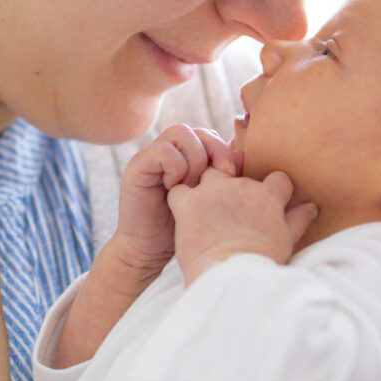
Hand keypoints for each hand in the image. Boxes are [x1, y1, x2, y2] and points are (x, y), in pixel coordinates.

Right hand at [115, 124, 241, 274]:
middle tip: (223, 176)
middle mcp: (170, 151)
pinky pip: (164, 151)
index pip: (212, 135)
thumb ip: (224, 177)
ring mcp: (152, 155)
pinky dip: (176, 168)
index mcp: (187, 156)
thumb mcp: (211, 200)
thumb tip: (242, 153)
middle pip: (199, 130)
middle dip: (216, 151)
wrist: (149, 250)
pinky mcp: (138, 165)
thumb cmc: (184, 228)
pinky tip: (174, 190)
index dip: (226, 150)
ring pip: (182, 133)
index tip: (235, 175)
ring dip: (195, 160)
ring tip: (192, 187)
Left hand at [168, 167, 317, 284]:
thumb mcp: (286, 240)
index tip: (265, 204)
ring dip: (207, 187)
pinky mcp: (188, 203)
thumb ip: (298, 219)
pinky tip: (182, 214)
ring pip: (209, 174)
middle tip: (230, 212)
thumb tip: (313, 206)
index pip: (277, 178)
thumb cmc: (260, 262)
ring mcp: (213, 192)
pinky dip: (179, 199)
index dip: (272, 189)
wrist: (230, 274)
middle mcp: (241, 186)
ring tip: (205, 209)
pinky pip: (179, 190)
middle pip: (239, 174)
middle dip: (235, 188)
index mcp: (267, 196)